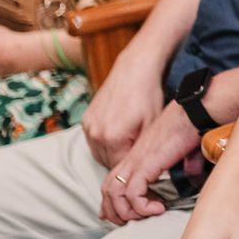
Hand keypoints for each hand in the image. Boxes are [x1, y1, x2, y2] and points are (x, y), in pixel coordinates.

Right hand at [82, 51, 165, 168]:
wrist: (136, 68)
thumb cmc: (149, 94)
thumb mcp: (152, 126)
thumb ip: (143, 151)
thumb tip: (144, 169)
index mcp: (112, 138)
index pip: (119, 169)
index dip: (132, 167)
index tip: (142, 163)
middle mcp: (95, 134)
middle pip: (107, 163)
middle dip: (122, 160)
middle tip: (138, 151)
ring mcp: (88, 126)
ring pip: (98, 153)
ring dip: (112, 152)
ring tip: (130, 140)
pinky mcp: (86, 118)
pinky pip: (93, 140)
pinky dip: (104, 141)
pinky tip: (119, 132)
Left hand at [100, 101, 199, 225]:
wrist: (192, 112)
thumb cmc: (190, 126)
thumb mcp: (182, 149)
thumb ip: (182, 162)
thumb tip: (191, 173)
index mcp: (136, 154)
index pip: (112, 180)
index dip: (111, 201)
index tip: (120, 215)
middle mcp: (132, 158)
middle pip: (108, 189)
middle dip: (114, 211)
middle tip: (129, 222)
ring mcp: (137, 160)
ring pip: (115, 193)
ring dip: (127, 212)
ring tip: (145, 216)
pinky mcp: (146, 164)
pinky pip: (134, 193)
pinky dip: (142, 206)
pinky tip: (159, 208)